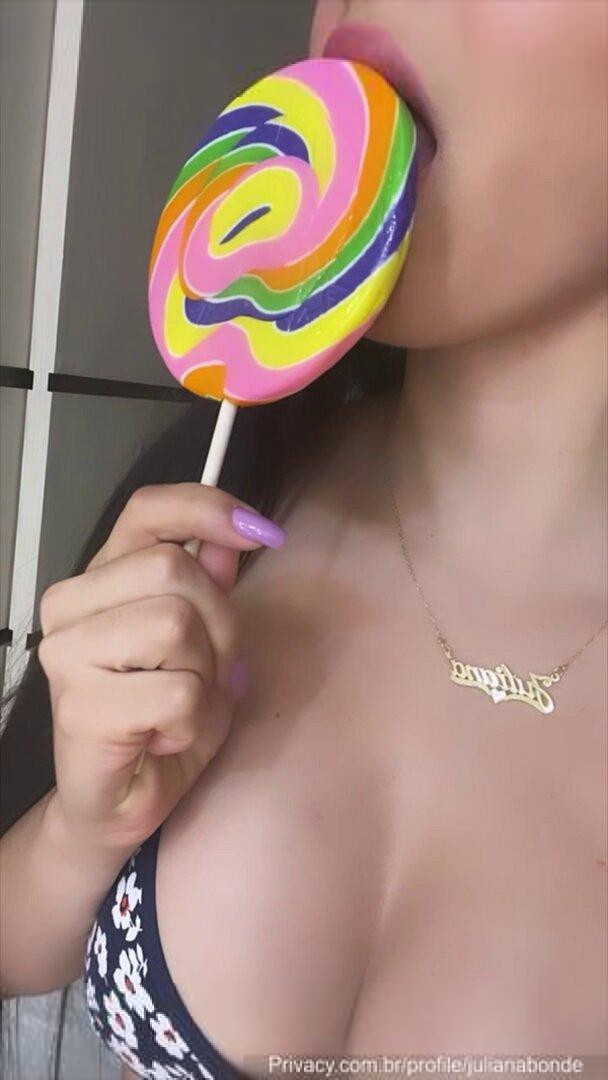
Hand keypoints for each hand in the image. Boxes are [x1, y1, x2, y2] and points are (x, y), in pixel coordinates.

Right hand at [37, 483, 284, 852]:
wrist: (120, 801)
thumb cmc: (161, 720)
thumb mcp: (204, 645)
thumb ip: (211, 588)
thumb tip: (230, 540)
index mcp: (101, 578)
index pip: (148, 510)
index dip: (209, 508)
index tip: (264, 532)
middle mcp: (71, 606)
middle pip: (174, 567)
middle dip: (221, 623)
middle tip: (212, 672)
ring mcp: (67, 654)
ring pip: (175, 624)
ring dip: (205, 676)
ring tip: (183, 708)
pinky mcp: (79, 706)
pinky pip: (177, 693)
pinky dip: (193, 721)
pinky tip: (166, 738)